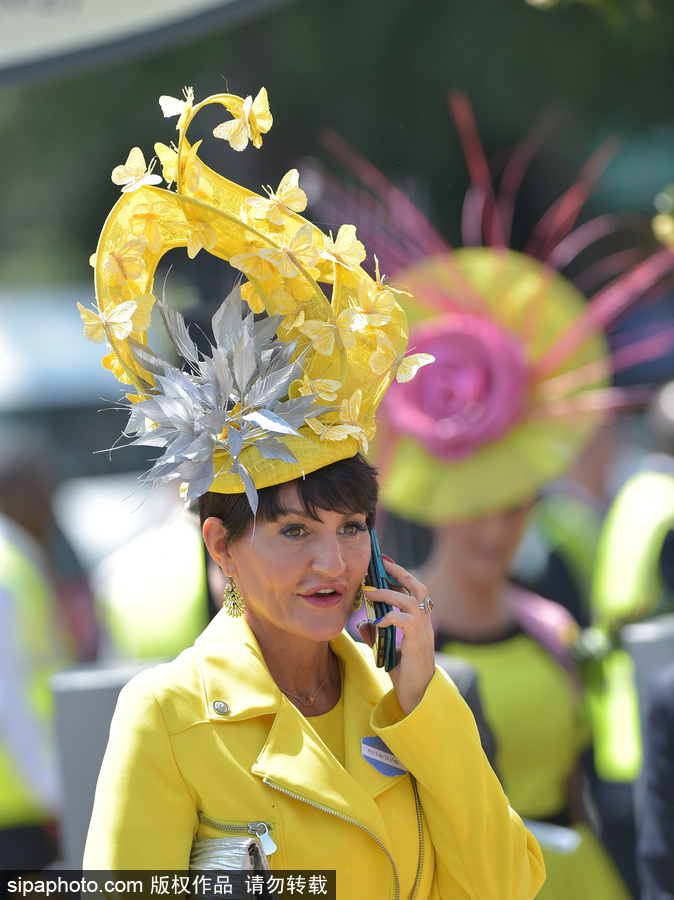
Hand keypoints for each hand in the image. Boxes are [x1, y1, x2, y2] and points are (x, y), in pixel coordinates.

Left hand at [357, 558, 435, 714]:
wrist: (416, 696)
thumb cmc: (405, 671)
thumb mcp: (390, 647)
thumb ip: (380, 633)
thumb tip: (364, 622)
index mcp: (420, 621)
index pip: (415, 590)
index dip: (401, 575)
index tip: (385, 564)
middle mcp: (425, 623)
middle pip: (418, 588)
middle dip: (400, 573)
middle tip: (381, 565)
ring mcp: (423, 633)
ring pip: (411, 601)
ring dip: (389, 594)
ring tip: (370, 592)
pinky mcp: (417, 644)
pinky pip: (407, 622)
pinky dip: (391, 617)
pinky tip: (378, 621)